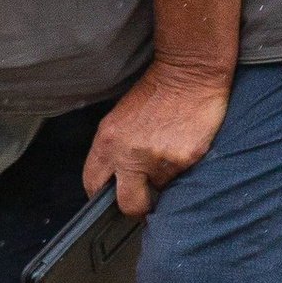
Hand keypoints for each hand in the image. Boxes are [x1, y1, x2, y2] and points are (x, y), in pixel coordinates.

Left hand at [83, 60, 232, 218]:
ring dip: (163, 181)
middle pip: (127, 205)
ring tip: (168, 154)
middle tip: (145, 201)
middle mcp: (129, 154)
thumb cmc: (155, 93)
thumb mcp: (120, 119)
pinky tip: (183, 147)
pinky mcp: (183, 159)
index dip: (103, 196)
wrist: (188, 73)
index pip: (93, 184)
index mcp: (107, 142)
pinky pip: (180, 178)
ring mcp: (157, 159)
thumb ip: (114, 151)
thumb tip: (116, 181)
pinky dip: (181, 169)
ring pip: (159, 191)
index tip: (114, 197)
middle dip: (136, 209)